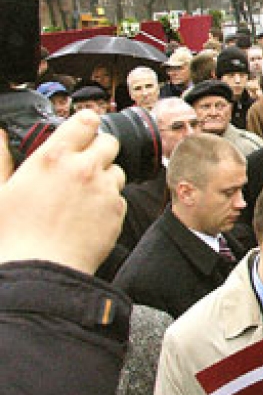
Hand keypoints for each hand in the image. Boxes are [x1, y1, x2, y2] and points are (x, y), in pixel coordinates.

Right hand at [0, 111, 124, 273]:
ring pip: (116, 171)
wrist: (38, 272)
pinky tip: (87, 218)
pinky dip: (108, 203)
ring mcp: (104, 190)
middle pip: (109, 142)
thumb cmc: (12, 235)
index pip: (86, 121)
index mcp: (53, 157)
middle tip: (82, 166)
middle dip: (99, 150)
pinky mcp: (117, 212)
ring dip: (104, 178)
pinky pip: (119, 198)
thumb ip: (0, 160)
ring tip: (81, 197)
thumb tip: (0, 136)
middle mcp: (84, 168)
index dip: (85, 125)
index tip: (82, 132)